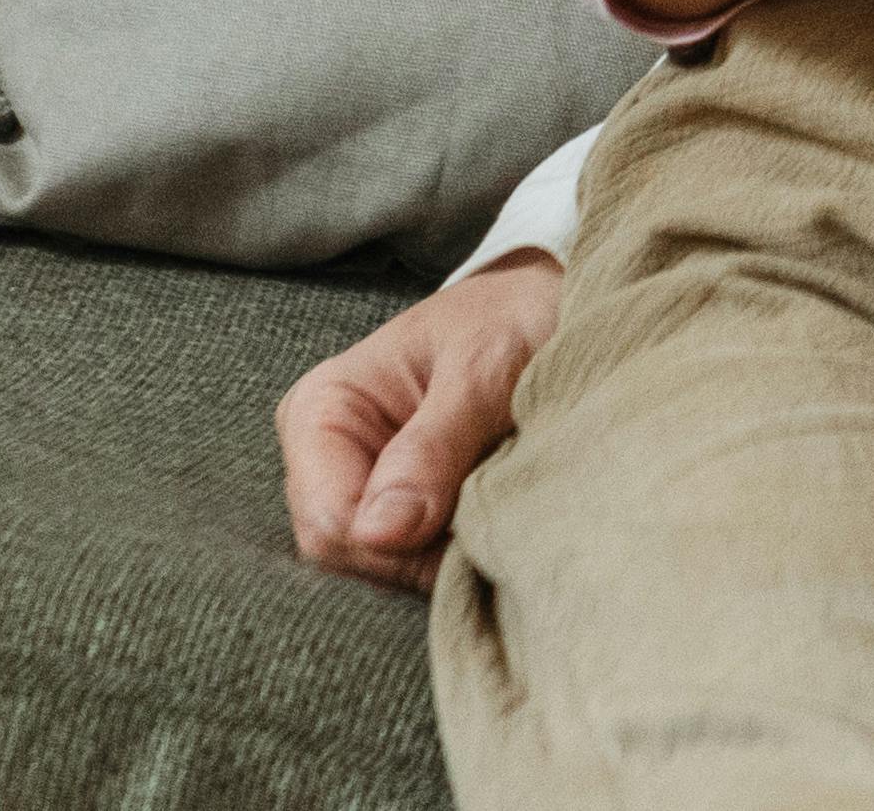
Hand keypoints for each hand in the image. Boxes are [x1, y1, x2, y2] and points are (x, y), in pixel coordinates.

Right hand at [275, 251, 560, 589]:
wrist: (552, 305)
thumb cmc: (514, 317)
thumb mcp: (483, 367)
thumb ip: (433, 445)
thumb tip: (378, 534)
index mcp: (321, 412)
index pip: (330, 522)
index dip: (396, 547)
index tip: (470, 528)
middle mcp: (326, 460)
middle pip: (350, 555)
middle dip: (421, 556)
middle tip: (499, 520)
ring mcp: (363, 489)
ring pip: (384, 568)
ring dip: (445, 557)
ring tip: (504, 511)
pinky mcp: (404, 512)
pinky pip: (417, 562)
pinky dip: (458, 554)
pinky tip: (499, 526)